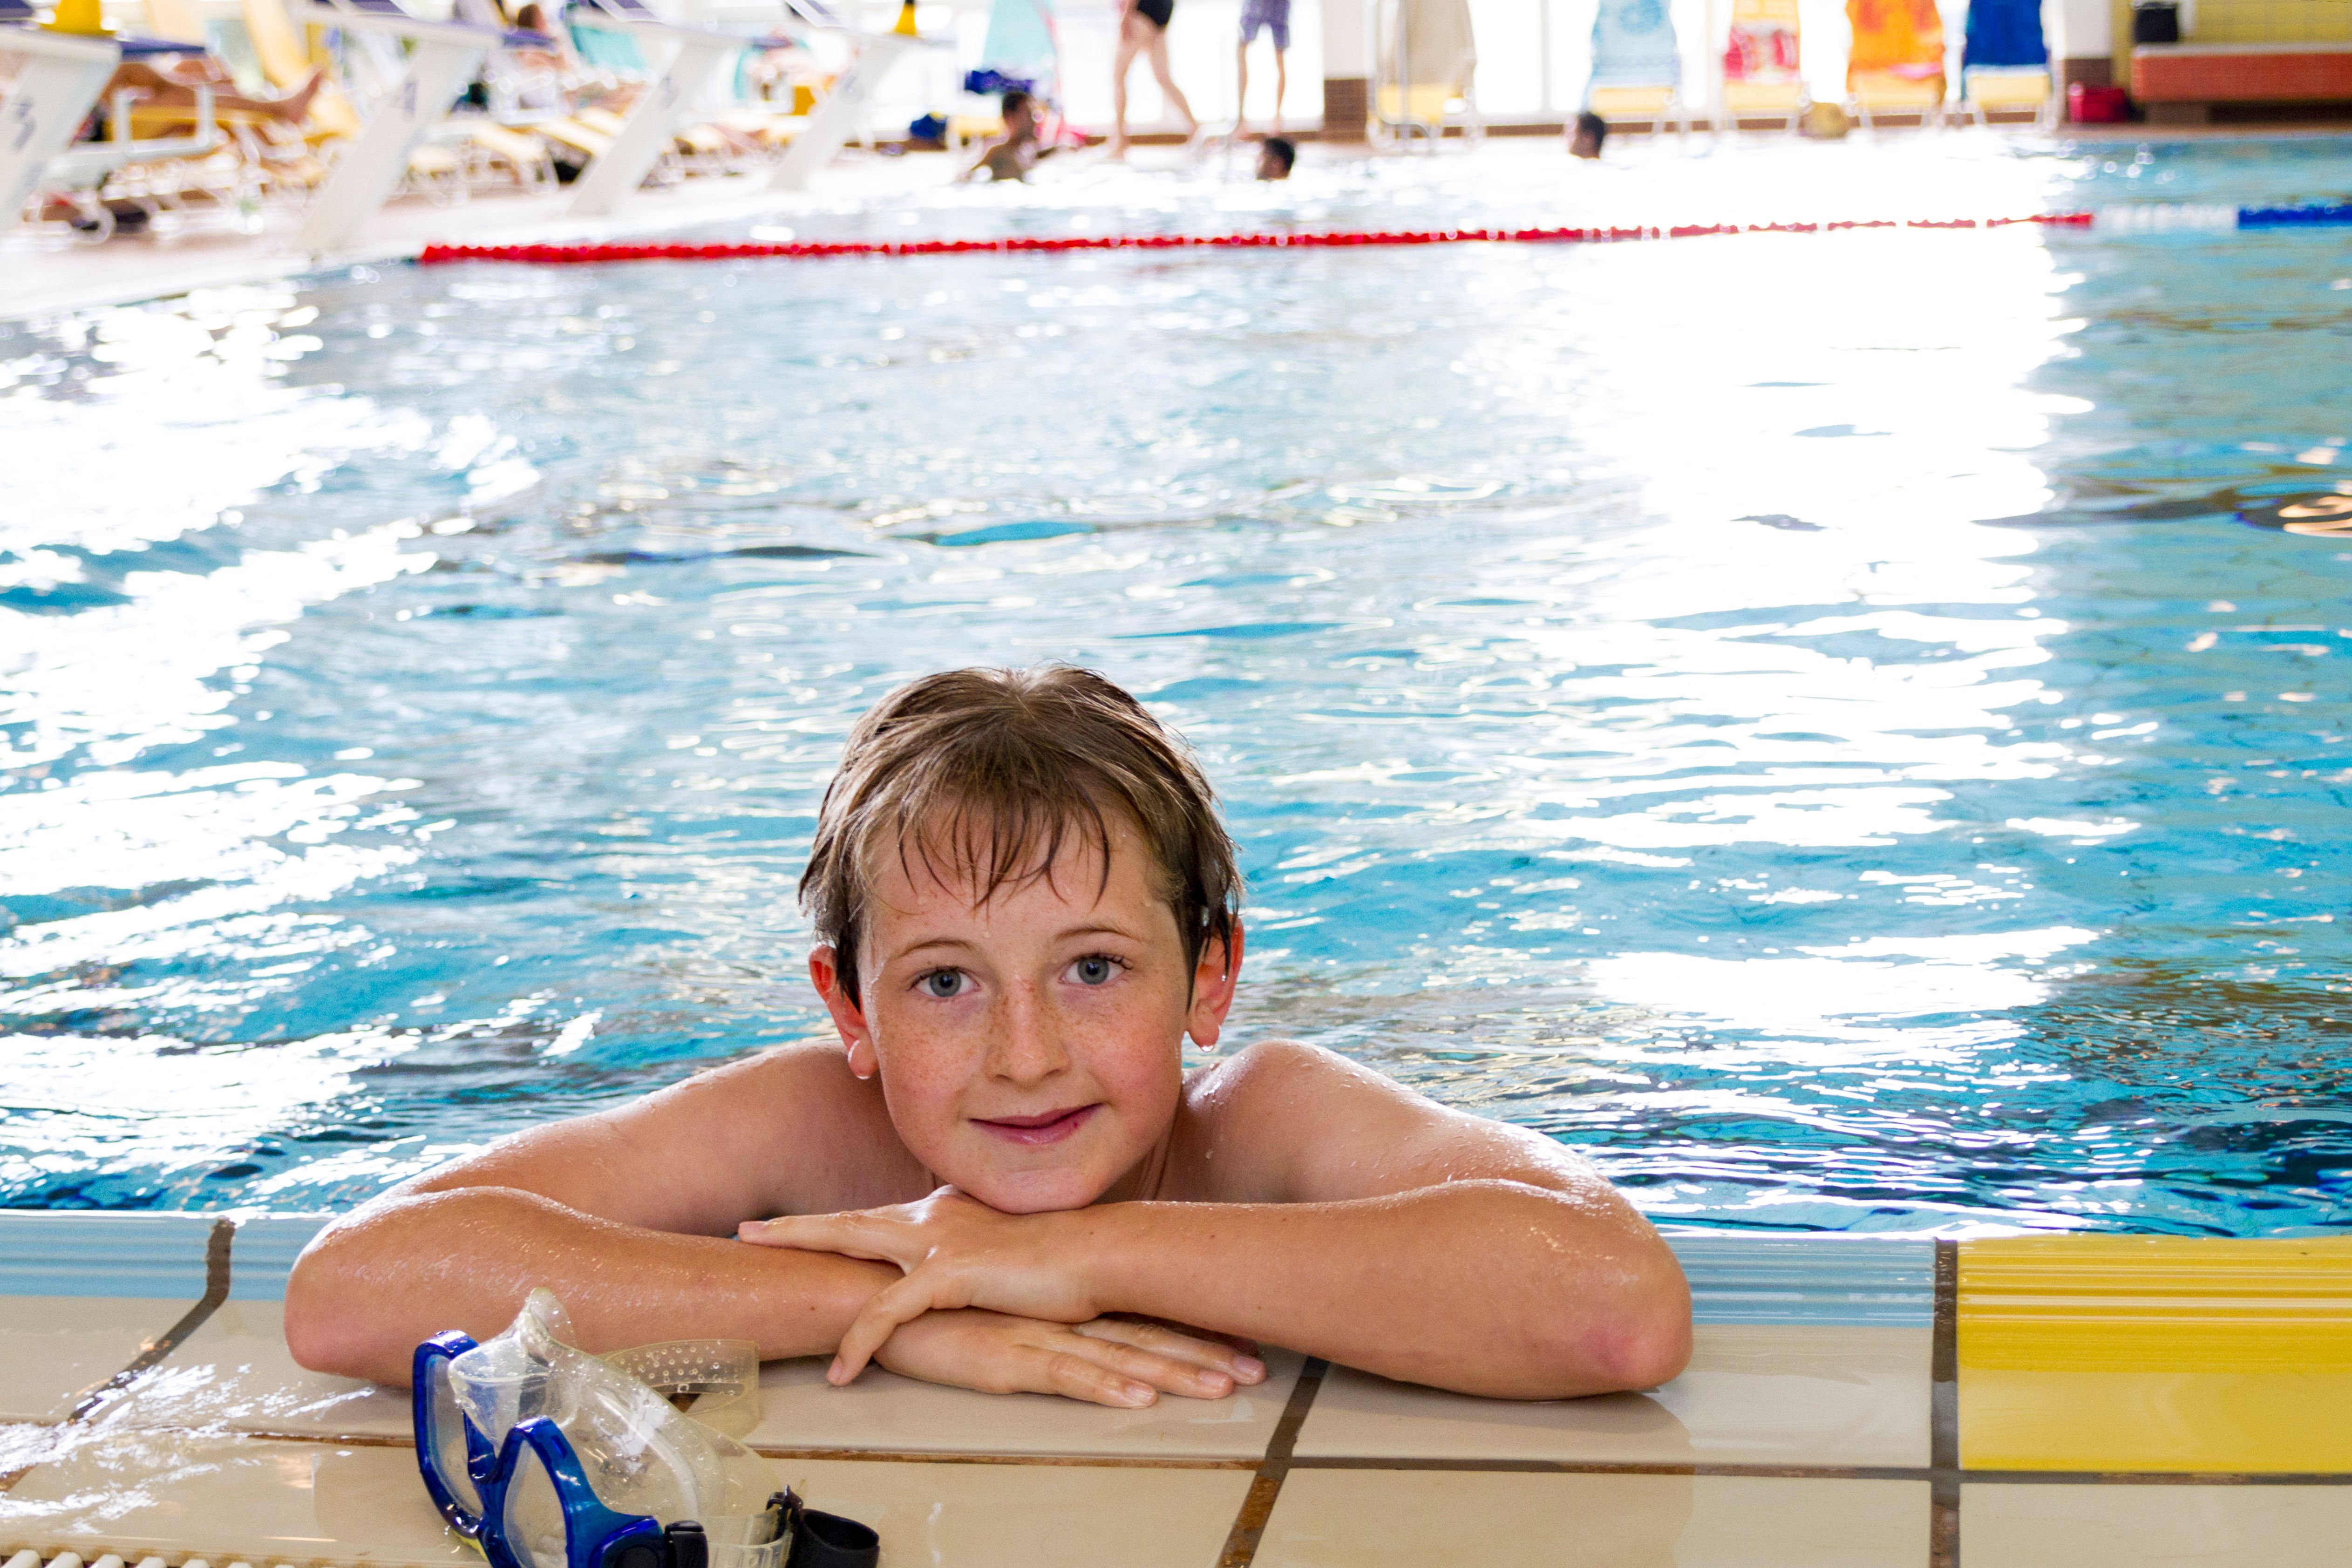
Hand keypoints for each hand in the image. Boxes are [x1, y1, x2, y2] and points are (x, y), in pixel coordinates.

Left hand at [741, 1189, 1144, 1382]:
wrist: (1097, 1252)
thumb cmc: (1063, 1256)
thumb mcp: (1008, 1250)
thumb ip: (976, 1256)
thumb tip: (964, 1273)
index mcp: (948, 1210)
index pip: (880, 1217)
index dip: (841, 1224)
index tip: (807, 1227)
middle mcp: (935, 1216)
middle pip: (850, 1220)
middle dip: (797, 1226)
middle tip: (751, 1230)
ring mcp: (939, 1240)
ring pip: (853, 1245)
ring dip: (804, 1255)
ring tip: (762, 1268)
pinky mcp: (948, 1273)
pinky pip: (888, 1312)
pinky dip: (860, 1341)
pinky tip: (842, 1370)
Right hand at [872, 1308, 1263, 1407]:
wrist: (878, 1294)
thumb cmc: (938, 1301)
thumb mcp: (1003, 1304)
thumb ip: (1039, 1305)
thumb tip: (1071, 1309)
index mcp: (1064, 1303)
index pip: (1143, 1314)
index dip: (1194, 1326)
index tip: (1242, 1336)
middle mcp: (1060, 1316)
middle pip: (1146, 1335)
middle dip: (1204, 1353)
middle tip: (1257, 1368)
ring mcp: (1037, 1336)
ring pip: (1119, 1357)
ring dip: (1174, 1373)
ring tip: (1222, 1388)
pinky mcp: (1005, 1359)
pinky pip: (1065, 1377)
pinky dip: (1105, 1389)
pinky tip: (1140, 1400)